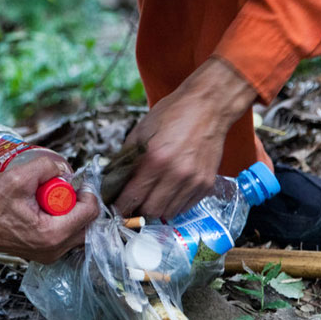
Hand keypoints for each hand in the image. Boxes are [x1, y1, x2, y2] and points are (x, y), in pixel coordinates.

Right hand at [0, 154, 99, 263]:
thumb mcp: (19, 176)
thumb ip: (48, 166)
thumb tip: (66, 170)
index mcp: (51, 234)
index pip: (90, 212)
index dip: (87, 192)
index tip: (76, 181)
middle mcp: (52, 250)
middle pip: (86, 224)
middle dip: (79, 203)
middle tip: (63, 189)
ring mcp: (47, 255)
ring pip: (77, 232)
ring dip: (70, 213)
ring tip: (51, 199)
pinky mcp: (42, 254)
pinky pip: (64, 237)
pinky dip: (61, 222)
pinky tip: (45, 210)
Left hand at [115, 57, 255, 218]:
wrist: (208, 107)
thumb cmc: (172, 115)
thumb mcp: (141, 132)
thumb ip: (125, 158)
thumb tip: (113, 181)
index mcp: (155, 159)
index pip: (132, 197)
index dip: (120, 205)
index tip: (116, 205)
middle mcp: (176, 173)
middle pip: (150, 211)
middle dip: (138, 210)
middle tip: (133, 203)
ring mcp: (193, 181)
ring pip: (168, 213)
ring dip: (157, 208)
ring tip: (152, 196)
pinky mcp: (206, 184)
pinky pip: (185, 207)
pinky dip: (174, 204)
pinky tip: (169, 190)